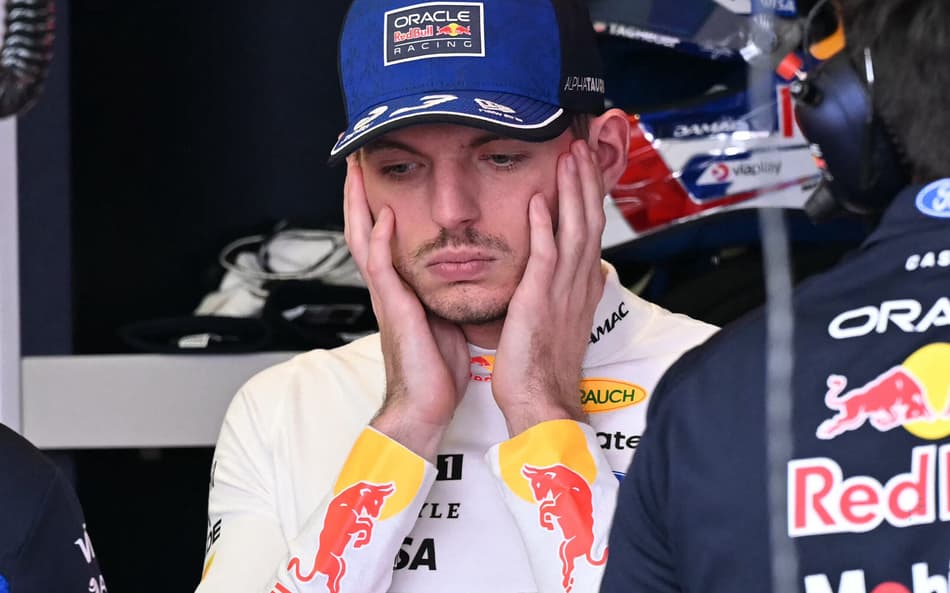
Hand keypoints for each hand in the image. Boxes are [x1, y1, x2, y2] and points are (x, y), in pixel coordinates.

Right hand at [344, 157, 469, 459]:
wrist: (425, 406)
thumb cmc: (436, 369)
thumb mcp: (443, 318)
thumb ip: (442, 292)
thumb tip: (460, 272)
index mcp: (399, 289)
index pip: (380, 236)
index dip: (376, 204)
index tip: (375, 173)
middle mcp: (387, 288)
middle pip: (361, 229)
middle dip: (356, 193)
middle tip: (353, 158)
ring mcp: (385, 297)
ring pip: (362, 240)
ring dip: (357, 204)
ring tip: (355, 172)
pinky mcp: (393, 309)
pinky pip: (382, 268)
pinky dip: (380, 240)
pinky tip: (385, 215)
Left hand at [491, 140, 606, 435]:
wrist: (542, 400)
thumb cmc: (546, 368)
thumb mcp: (564, 322)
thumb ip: (573, 292)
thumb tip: (586, 273)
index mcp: (581, 287)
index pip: (591, 233)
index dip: (591, 198)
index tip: (587, 169)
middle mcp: (577, 284)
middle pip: (589, 221)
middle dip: (587, 182)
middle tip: (582, 146)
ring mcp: (562, 290)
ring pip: (573, 229)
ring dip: (572, 191)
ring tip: (569, 156)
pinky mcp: (540, 299)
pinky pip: (544, 254)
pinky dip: (543, 225)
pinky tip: (537, 199)